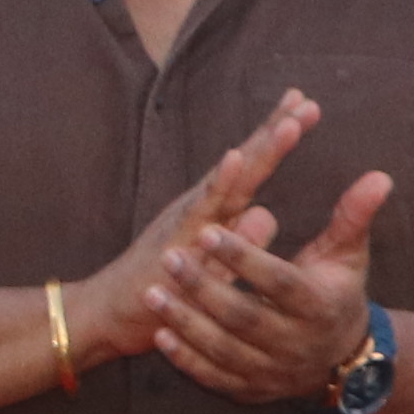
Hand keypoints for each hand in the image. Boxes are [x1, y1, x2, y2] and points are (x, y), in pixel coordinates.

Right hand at [57, 91, 320, 393]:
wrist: (107, 313)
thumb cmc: (162, 287)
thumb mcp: (211, 261)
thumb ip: (237, 237)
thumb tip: (265, 214)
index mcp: (212, 209)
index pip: (250, 165)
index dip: (275, 135)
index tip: (305, 104)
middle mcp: (200, 206)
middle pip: (245, 163)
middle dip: (276, 131)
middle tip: (307, 101)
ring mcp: (186, 220)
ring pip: (232, 179)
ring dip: (260, 151)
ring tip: (288, 126)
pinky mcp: (175, 241)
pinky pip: (203, 210)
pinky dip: (221, 182)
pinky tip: (235, 160)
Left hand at [152, 166, 391, 407]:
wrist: (340, 357)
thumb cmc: (336, 291)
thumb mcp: (348, 255)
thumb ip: (354, 216)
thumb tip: (380, 177)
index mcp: (320, 306)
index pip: (279, 282)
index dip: (244, 258)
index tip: (209, 230)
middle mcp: (298, 344)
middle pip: (245, 317)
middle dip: (204, 288)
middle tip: (169, 258)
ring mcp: (273, 371)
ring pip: (224, 350)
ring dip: (185, 323)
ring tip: (152, 292)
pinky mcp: (251, 389)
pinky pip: (214, 377)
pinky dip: (186, 359)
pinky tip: (160, 334)